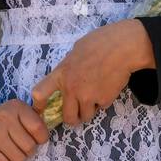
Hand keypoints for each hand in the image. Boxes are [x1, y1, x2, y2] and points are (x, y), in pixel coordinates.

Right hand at [0, 100, 49, 160]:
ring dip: (18, 159)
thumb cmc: (3, 120)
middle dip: (28, 151)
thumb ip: (34, 119)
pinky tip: (3, 157)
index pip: (38, 128)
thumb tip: (46, 135)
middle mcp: (4, 118)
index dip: (41, 138)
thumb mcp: (18, 112)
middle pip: (30, 147)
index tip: (36, 139)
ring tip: (11, 151)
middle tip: (20, 146)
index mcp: (17, 107)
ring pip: (18, 158)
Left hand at [31, 19, 154, 127]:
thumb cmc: (100, 42)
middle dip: (73, 118)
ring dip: (90, 110)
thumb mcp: (76, 51)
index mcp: (62, 73)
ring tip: (96, 95)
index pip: (40, 93)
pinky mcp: (104, 100)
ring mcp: (88, 96)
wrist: (123, 47)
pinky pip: (101, 107)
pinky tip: (108, 86)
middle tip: (77, 113)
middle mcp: (72, 88)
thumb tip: (67, 75)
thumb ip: (69, 66)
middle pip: (67, 117)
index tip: (40, 110)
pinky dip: (104, 101)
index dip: (37, 105)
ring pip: (86, 116)